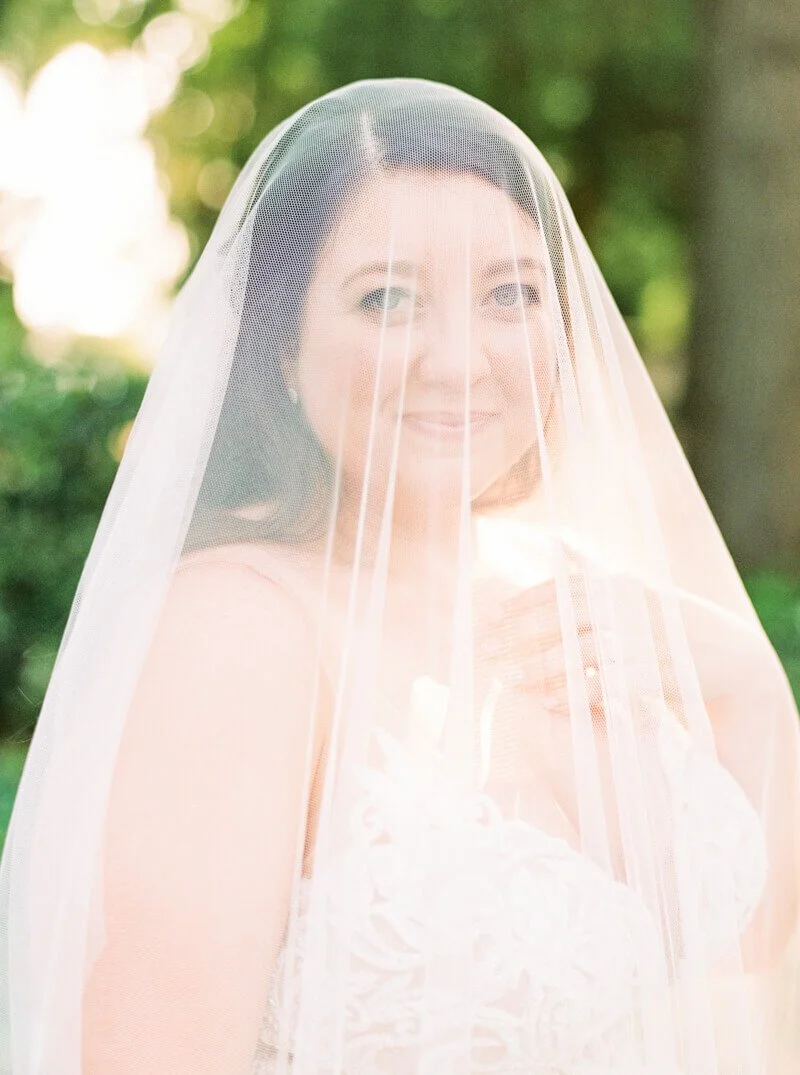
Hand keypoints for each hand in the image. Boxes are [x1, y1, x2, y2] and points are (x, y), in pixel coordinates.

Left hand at [476, 542, 771, 724]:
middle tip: (484, 650)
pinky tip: (547, 702)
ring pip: (575, 656)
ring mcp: (636, 642)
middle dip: (517, 637)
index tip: (491, 617)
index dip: (521, 604)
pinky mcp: (647, 675)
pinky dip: (571, 694)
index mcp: (615, 584)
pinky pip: (600, 687)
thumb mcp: (631, 586)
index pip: (558, 591)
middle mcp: (623, 609)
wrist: (726, 654)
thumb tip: (555, 538)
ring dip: (537, 669)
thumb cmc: (667, 619)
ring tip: (508, 682)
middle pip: (559, 622)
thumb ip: (590, 568)